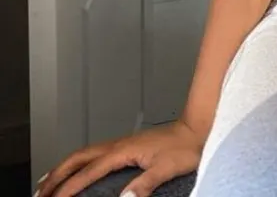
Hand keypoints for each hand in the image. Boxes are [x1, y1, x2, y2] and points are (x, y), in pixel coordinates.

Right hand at [36, 120, 203, 196]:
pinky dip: (77, 163)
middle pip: (78, 158)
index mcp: (123, 150)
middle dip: (56, 175)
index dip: (69, 187)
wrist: (196, 128)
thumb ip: (145, 183)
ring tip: (46, 183)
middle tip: (39, 193)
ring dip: (63, 168)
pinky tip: (77, 171)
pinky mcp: (124, 146)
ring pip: (83, 154)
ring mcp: (120, 144)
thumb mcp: (167, 168)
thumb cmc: (184, 147)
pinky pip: (92, 154)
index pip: (89, 171)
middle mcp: (117, 145)